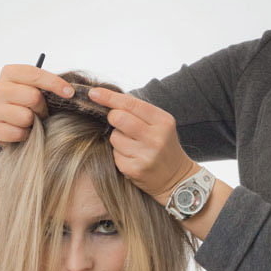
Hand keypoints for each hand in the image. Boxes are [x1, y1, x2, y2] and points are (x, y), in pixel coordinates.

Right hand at [0, 65, 75, 144]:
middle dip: (42, 108)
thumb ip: (46, 85)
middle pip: (33, 97)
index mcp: (9, 73)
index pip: (34, 74)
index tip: (69, 93)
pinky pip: (18, 133)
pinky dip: (25, 135)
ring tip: (29, 121)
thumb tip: (69, 92)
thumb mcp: (34, 88)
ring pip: (26, 117)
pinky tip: (21, 130)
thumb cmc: (24, 103)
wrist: (5, 123)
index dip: (54, 83)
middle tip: (41, 112)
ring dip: (33, 122)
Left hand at [87, 87, 200, 204]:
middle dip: (112, 118)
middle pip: (119, 118)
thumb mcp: (160, 124)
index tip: (94, 93)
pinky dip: (119, 155)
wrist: (177, 178)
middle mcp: (156, 138)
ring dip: (117, 139)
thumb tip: (106, 100)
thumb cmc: (163, 146)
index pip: (131, 104)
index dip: (109, 97)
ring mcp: (146, 155)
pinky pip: (115, 155)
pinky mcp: (135, 170)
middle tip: (118, 123)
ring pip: (114, 138)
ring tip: (132, 145)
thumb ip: (138, 112)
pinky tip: (132, 158)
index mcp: (163, 121)